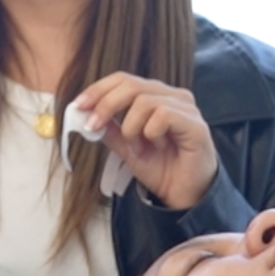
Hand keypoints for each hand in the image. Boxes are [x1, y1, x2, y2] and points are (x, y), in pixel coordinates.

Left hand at [70, 73, 219, 211]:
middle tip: (93, 125)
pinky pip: (163, 115)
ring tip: (137, 147)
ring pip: (145, 101)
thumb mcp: (126, 148)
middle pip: (131, 85)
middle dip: (106, 104)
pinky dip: (150, 132)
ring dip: (131, 127)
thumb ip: (109, 129)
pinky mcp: (196, 124)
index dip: (99, 89)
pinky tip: (156, 147)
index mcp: (156, 96)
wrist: (184, 196)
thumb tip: (84, 114)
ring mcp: (186, 108)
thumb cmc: (161, 168)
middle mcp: (173, 96)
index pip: (124, 79)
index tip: (78, 105)